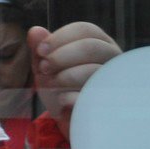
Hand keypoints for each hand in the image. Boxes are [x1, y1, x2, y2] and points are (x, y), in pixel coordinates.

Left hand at [28, 22, 121, 136]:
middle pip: (91, 47)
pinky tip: (61, 101)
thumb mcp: (47, 66)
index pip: (85, 29)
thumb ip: (41, 48)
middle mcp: (112, 59)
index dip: (60, 38)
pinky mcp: (110, 104)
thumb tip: (35, 31)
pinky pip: (89, 96)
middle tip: (43, 69)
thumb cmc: (60, 86)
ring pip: (93, 70)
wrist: (68, 119)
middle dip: (60, 57)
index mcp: (99, 43)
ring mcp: (115, 81)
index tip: (40, 51)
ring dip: (62, 77)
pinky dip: (68, 98)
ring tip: (49, 84)